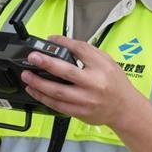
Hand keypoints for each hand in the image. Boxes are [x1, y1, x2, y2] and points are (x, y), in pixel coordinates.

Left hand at [20, 35, 148, 128]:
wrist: (124, 108)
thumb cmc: (115, 83)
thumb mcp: (106, 61)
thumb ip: (86, 52)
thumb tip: (61, 44)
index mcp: (102, 67)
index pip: (80, 50)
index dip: (63, 43)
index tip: (50, 39)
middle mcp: (94, 84)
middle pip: (66, 72)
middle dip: (47, 64)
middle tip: (33, 57)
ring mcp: (86, 100)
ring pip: (58, 92)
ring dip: (39, 83)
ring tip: (27, 75)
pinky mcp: (79, 112)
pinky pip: (57, 105)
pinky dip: (44, 97)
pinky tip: (35, 90)